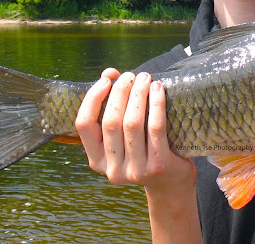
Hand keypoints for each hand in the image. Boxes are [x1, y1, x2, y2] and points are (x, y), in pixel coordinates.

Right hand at [75, 69, 195, 192]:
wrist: (171, 182)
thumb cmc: (144, 149)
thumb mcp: (124, 133)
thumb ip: (112, 104)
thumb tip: (109, 72)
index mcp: (96, 160)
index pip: (84, 125)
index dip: (92, 99)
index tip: (105, 80)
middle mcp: (112, 169)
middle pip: (111, 121)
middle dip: (120, 92)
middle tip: (131, 75)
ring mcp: (135, 171)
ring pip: (132, 124)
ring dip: (138, 94)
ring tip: (145, 78)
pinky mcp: (158, 166)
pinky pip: (155, 128)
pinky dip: (156, 104)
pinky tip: (159, 89)